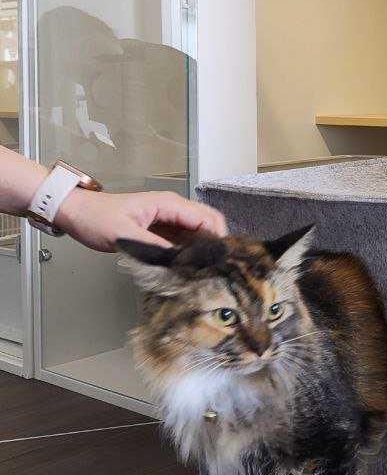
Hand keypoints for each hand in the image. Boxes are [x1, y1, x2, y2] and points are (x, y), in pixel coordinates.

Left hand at [54, 188, 227, 252]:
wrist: (78, 213)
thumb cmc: (97, 218)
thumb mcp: (125, 234)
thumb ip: (155, 247)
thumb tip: (181, 261)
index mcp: (169, 204)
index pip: (206, 218)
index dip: (217, 238)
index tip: (220, 260)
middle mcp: (173, 209)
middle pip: (208, 223)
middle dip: (216, 244)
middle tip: (217, 268)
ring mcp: (169, 219)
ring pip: (198, 233)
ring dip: (204, 249)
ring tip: (206, 270)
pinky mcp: (162, 230)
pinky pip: (184, 240)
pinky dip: (191, 252)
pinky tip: (189, 267)